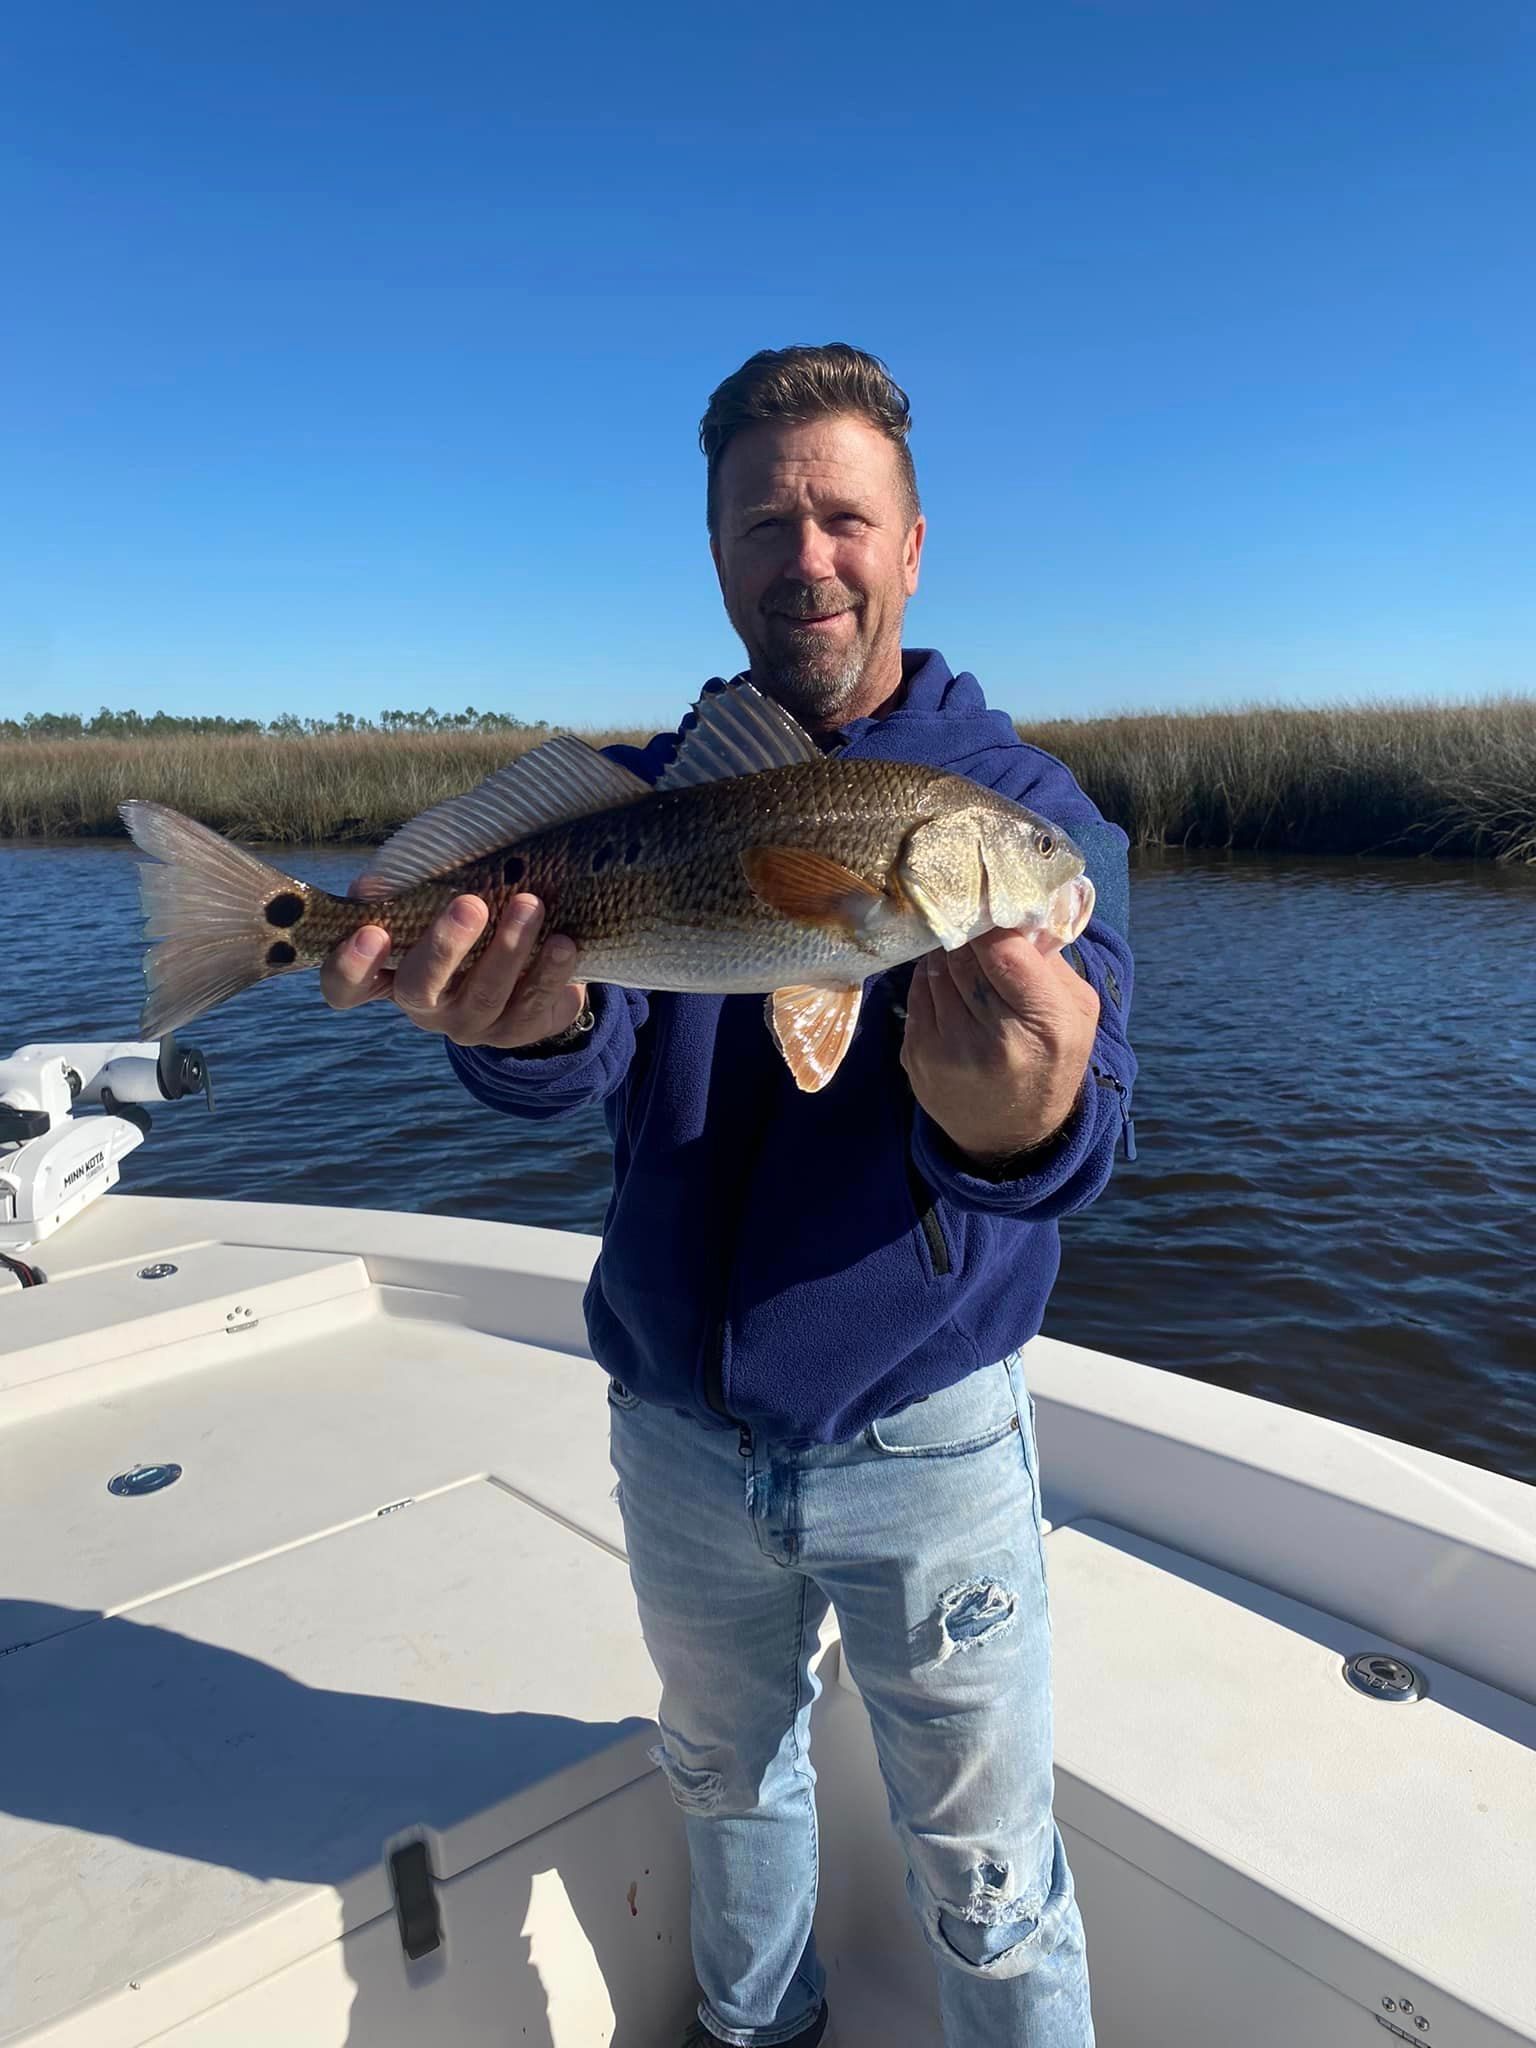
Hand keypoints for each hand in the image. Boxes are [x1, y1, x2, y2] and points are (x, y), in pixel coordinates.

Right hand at [319, 889, 588, 1048]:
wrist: (526, 972)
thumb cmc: (464, 924)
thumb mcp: (431, 904)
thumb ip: (406, 890)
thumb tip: (373, 884)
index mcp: (389, 975)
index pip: (346, 987)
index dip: (349, 967)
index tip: (370, 932)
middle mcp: (424, 1008)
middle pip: (419, 990)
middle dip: (444, 947)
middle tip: (470, 904)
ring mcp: (471, 1025)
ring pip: (486, 995)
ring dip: (509, 948)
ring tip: (531, 905)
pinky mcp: (517, 1030)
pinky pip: (534, 1004)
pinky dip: (550, 971)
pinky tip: (563, 942)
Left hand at [900, 928, 1099, 1168]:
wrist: (1011, 1135)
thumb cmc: (1051, 1062)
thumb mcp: (1077, 1012)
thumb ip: (1050, 960)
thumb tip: (1014, 912)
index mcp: (1043, 1023)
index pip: (1001, 949)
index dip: (993, 923)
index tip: (994, 912)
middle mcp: (992, 1039)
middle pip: (962, 956)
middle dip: (968, 936)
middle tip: (976, 929)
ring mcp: (947, 1051)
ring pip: (934, 971)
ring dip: (947, 956)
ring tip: (965, 960)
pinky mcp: (915, 1057)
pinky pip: (916, 994)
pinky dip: (931, 981)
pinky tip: (949, 988)